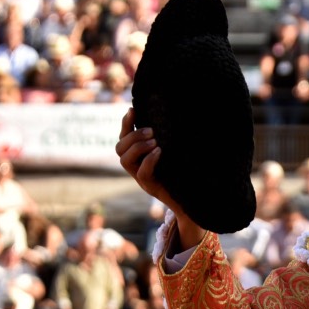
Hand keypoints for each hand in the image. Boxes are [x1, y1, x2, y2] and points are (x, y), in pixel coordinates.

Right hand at [116, 109, 205, 248]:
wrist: (189, 199)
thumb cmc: (181, 173)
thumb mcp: (170, 153)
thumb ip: (164, 139)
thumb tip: (168, 115)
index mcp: (136, 157)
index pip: (123, 138)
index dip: (125, 124)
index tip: (133, 109)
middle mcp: (134, 168)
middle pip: (119, 148)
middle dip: (133, 136)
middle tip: (151, 131)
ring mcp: (140, 179)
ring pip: (125, 160)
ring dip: (138, 147)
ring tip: (155, 141)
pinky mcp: (150, 187)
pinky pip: (143, 173)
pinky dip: (149, 160)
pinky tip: (159, 152)